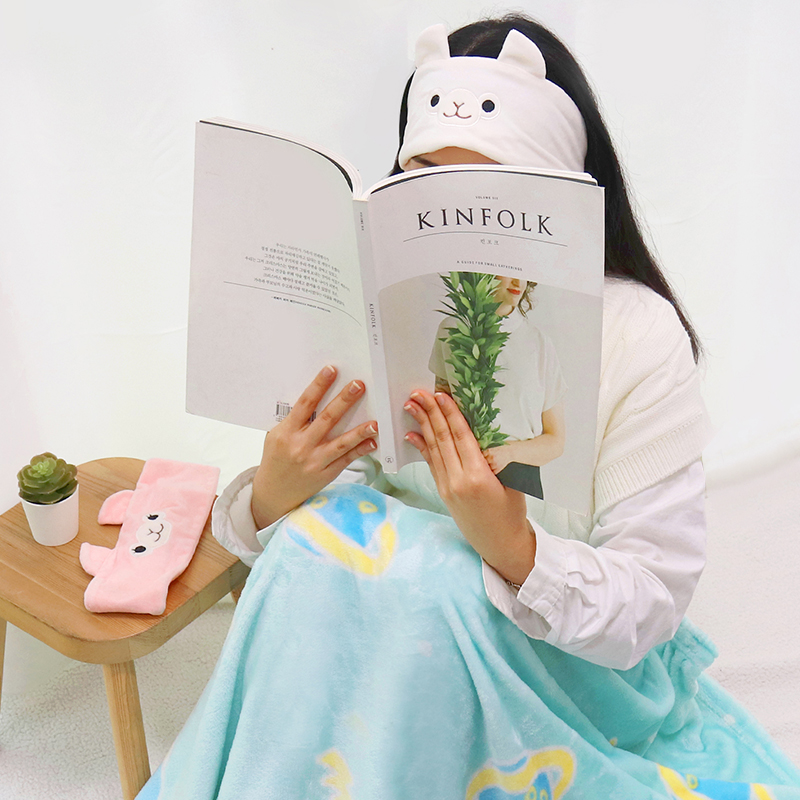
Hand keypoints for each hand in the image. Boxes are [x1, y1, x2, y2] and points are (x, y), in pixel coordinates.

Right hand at [251, 366, 377, 528]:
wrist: (273, 493)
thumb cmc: (276, 459)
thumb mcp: (276, 436)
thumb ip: (294, 421)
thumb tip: (315, 398)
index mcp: (287, 432)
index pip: (305, 404)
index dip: (318, 386)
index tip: (331, 370)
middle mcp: (301, 445)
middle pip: (327, 419)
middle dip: (344, 400)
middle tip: (359, 385)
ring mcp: (315, 461)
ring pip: (341, 443)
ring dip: (359, 431)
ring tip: (375, 421)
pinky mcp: (327, 473)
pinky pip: (347, 459)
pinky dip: (361, 450)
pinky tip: (373, 441)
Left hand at [403, 390, 534, 583]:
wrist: (500, 544)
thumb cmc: (512, 512)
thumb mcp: (512, 481)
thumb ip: (497, 458)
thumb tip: (485, 432)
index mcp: (479, 476)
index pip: (461, 436)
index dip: (450, 413)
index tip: (440, 395)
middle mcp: (458, 480)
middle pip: (442, 439)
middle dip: (429, 413)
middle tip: (418, 393)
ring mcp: (448, 487)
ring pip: (433, 449)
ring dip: (421, 425)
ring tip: (411, 406)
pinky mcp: (443, 492)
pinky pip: (431, 464)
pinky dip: (422, 447)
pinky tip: (412, 434)